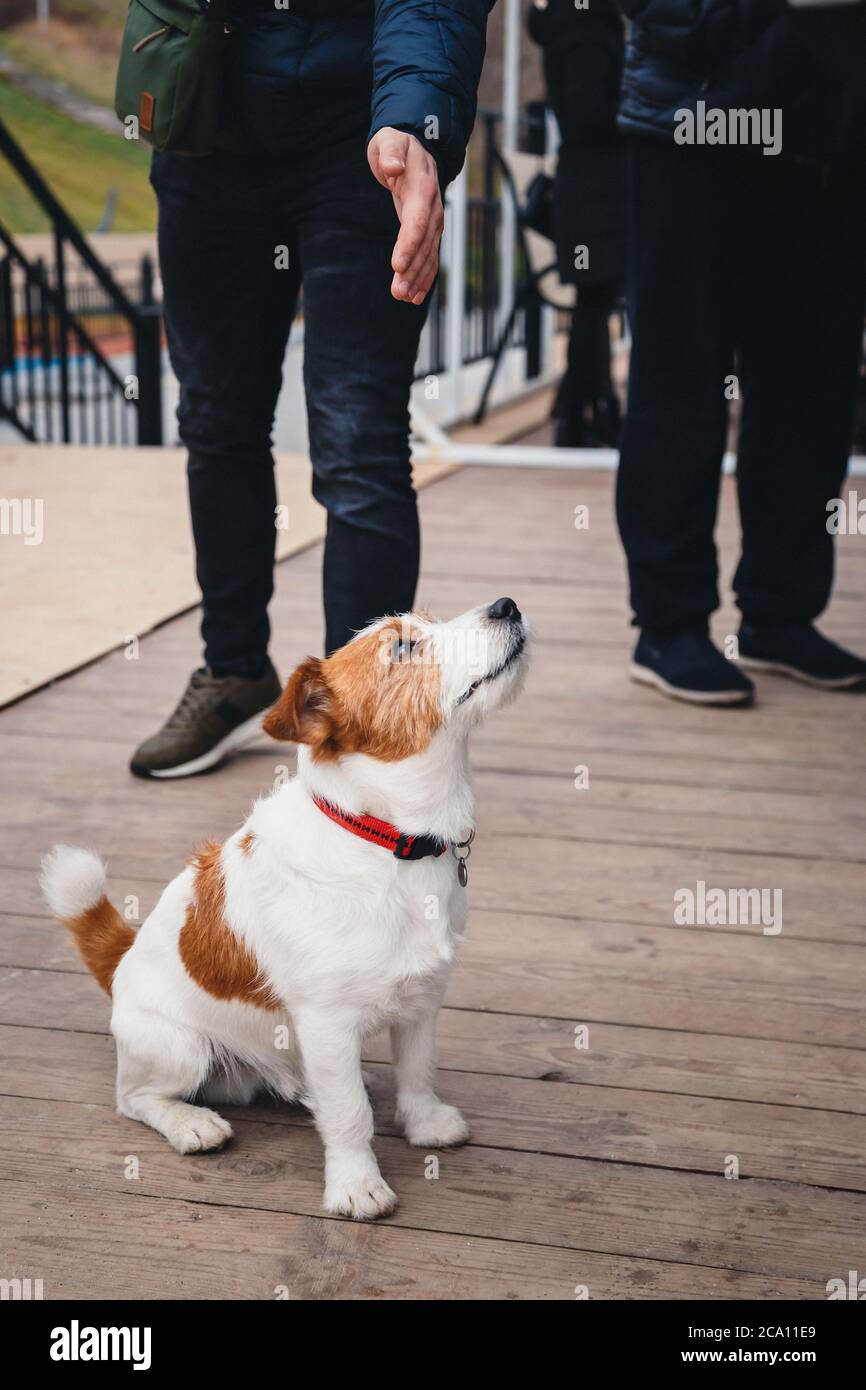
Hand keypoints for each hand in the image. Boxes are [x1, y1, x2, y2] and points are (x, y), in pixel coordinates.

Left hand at [368, 128, 443, 305]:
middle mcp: (433, 207)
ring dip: (417, 278)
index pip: (417, 220)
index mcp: (423, 186)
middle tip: (398, 292)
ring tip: (403, 298)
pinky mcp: (428, 229)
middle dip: (413, 269)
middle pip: (425, 243)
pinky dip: (424, 277)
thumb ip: (391, 152)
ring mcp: (433, 220)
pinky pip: (429, 255)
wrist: (415, 146)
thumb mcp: (390, 140)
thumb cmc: (396, 144)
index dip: (409, 243)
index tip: (398, 265)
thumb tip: (393, 166)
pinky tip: (414, 295)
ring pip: (428, 254)